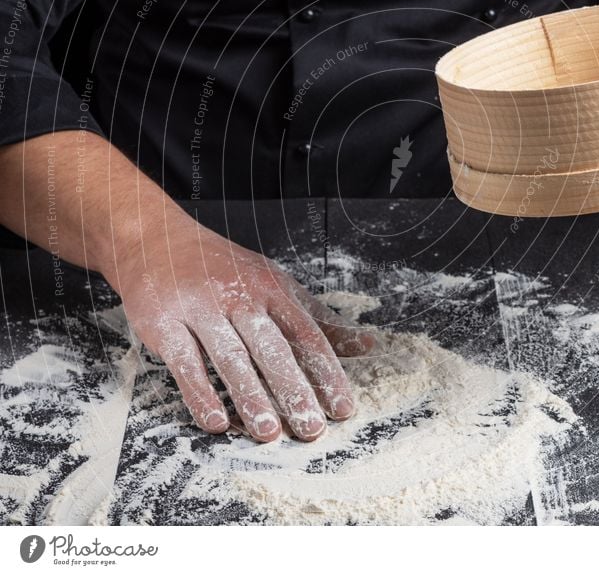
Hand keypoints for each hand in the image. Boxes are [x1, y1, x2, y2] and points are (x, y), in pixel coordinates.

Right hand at [111, 209, 373, 441]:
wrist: (156, 240)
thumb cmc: (226, 269)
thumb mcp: (276, 284)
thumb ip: (318, 317)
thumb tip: (367, 343)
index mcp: (272, 289)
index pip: (307, 334)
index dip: (327, 372)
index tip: (344, 407)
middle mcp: (239, 297)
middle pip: (272, 348)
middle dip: (294, 390)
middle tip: (312, 429)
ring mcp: (201, 308)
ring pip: (231, 357)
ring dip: (251, 397)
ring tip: (269, 433)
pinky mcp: (164, 322)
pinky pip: (184, 362)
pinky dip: (200, 393)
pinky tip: (216, 422)